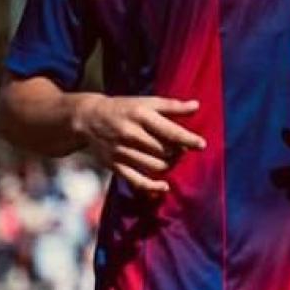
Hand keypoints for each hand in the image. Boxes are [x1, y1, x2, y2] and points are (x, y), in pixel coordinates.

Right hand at [70, 94, 203, 195]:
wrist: (88, 118)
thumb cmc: (123, 108)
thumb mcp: (146, 102)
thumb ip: (172, 106)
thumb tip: (197, 105)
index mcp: (140, 116)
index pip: (169, 131)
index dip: (187, 139)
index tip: (202, 145)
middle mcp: (130, 134)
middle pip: (164, 150)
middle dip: (179, 152)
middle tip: (182, 149)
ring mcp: (121, 151)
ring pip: (154, 166)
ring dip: (169, 165)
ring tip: (173, 159)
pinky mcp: (114, 165)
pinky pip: (136, 181)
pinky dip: (152, 186)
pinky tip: (164, 186)